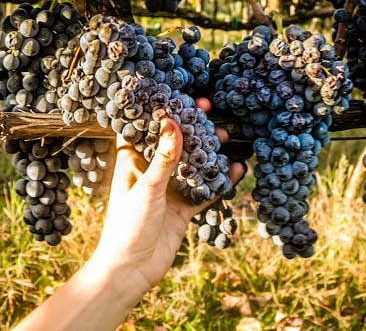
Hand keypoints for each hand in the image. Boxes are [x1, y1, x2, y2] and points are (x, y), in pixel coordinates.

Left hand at [88, 115, 244, 298]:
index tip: (177, 95)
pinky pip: (204, 190)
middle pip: (174, 144)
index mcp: (132, 163)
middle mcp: (151, 174)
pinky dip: (220, 180)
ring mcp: (169, 191)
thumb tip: (172, 121)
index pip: (145, 130)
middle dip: (191, 128)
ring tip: (226, 135)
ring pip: (192, 165)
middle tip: (208, 109)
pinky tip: (237, 169)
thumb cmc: (128, 226)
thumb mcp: (147, 187)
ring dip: (208, 152)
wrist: (131, 270)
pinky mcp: (182, 210)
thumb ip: (164, 157)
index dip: (160, 113)